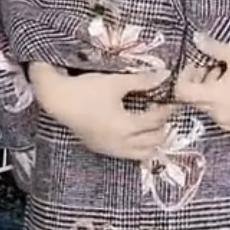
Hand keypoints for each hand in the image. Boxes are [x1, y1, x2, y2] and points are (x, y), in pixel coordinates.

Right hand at [28, 63, 171, 160]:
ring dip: (152, 140)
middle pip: (153, 141)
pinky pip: (128, 154)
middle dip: (162, 126)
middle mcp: (120, 144)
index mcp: (126, 127)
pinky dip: (138, 146)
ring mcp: (110, 149)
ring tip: (151, 122)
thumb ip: (143, 81)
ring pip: (142, 153)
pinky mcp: (101, 149)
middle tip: (162, 110)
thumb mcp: (117, 83)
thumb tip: (165, 75)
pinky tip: (136, 131)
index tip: (172, 99)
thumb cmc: (87, 89)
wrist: (57, 100)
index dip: (167, 109)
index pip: (155, 121)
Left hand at [174, 35, 229, 132]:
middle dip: (200, 80)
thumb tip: (196, 38)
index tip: (195, 64)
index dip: (184, 76)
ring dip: (211, 90)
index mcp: (213, 98)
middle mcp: (218, 115)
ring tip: (228, 74)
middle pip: (196, 98)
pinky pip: (222, 113)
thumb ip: (212, 48)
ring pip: (209, 106)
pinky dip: (222, 100)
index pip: (182, 92)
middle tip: (213, 65)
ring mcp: (229, 123)